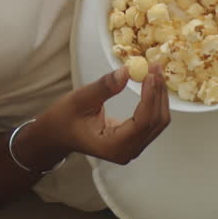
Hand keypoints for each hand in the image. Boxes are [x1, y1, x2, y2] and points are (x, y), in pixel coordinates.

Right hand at [37, 66, 169, 165]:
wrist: (58, 134)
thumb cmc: (64, 120)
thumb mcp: (80, 99)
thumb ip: (104, 87)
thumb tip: (127, 72)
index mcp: (112, 146)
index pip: (141, 122)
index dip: (150, 98)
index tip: (150, 75)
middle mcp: (127, 151)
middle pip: (155, 122)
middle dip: (158, 93)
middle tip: (154, 67)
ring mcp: (132, 148)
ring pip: (158, 122)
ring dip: (159, 96)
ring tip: (155, 71)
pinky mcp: (134, 140)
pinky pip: (152, 122)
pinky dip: (154, 102)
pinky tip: (152, 84)